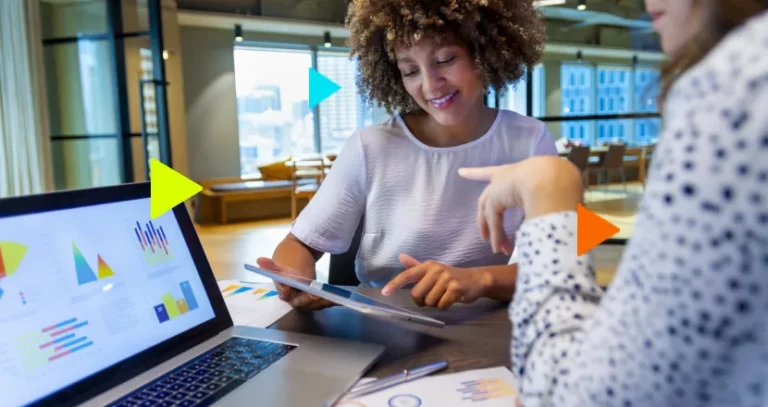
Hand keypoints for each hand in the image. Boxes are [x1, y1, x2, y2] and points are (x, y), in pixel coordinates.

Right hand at [255, 257, 335, 310]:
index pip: (288, 295)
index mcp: (283, 290)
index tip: (310, 292)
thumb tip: (259, 260)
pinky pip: (319, 303)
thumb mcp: (280, 261)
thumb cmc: (288, 259)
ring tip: (333, 299)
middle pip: (301, 303)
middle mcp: (291, 298)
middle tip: (321, 295)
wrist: (296, 256)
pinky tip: (338, 300)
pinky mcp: (312, 300)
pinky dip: (328, 302)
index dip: (299, 294)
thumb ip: (271, 265)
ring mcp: (302, 300)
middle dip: (312, 300)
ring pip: (311, 305)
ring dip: (322, 303)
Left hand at [381, 254, 491, 308]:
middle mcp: (435, 270)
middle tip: (432, 297)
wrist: (476, 279)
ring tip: (444, 296)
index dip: (395, 284)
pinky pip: (441, 305)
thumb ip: (416, 266)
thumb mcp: (433, 270)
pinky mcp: (455, 289)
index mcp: (428, 266)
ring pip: (430, 301)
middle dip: (422, 301)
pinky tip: (451, 299)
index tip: (385, 292)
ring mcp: (446, 279)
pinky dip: (445, 306)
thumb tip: (400, 257)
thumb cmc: (451, 276)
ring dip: (435, 304)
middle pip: (417, 294)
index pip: (407, 275)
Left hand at [458, 156, 582, 253]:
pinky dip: (498, 234)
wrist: (553, 177)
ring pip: (490, 212)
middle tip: (484, 234)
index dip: (476, 173)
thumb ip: (553, 206)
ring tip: (499, 249)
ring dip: (495, 232)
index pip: (494, 172)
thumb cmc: (561, 181)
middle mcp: (506, 176)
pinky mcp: (495, 197)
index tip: (460, 172)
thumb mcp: (556, 192)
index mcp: (520, 171)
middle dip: (484, 216)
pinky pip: (494, 219)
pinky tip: (500, 248)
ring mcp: (498, 186)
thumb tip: (570, 225)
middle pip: (486, 196)